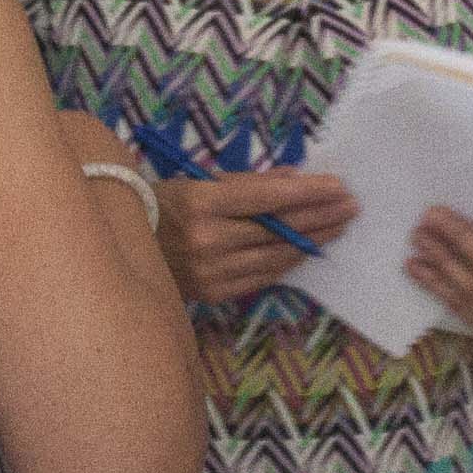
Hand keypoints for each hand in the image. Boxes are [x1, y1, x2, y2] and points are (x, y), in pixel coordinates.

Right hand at [156, 168, 354, 304]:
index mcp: (201, 203)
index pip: (267, 197)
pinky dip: (286, 263)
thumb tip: (294, 179)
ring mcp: (210, 270)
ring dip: (311, 241)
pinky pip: (261, 277)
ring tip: (337, 228)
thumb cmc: (163, 205)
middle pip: (278, 228)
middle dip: (320, 216)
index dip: (307, 193)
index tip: (338, 186)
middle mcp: (207, 239)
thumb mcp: (200, 182)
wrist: (121, 247)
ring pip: (275, 256)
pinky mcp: (212, 293)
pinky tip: (306, 251)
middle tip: (350, 207)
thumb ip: (248, 182)